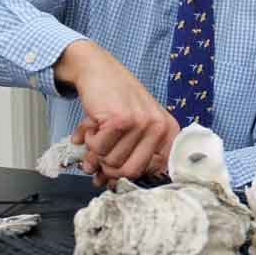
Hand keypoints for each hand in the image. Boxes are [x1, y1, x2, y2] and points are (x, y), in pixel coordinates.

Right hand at [57, 40, 179, 186]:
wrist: (99, 70)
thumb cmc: (117, 99)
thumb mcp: (136, 125)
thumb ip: (130, 153)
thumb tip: (109, 184)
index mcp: (167, 132)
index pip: (153, 171)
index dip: (127, 176)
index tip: (111, 177)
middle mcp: (158, 128)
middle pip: (129, 171)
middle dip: (107, 168)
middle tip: (96, 159)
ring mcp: (140, 123)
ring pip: (110, 161)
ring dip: (94, 152)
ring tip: (94, 135)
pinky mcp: (120, 120)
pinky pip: (98, 148)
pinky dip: (87, 140)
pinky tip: (91, 125)